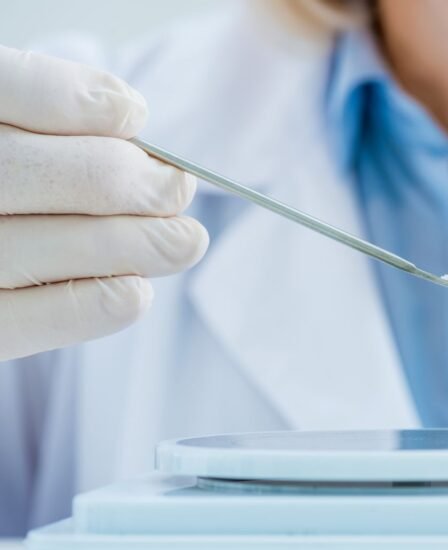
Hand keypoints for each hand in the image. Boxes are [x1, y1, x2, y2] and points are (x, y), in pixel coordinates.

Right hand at [0, 45, 206, 360]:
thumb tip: (125, 114)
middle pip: (28, 172)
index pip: (0, 89)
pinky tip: (137, 290)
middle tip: (177, 187)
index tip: (130, 112)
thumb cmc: (8, 184)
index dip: (66, 98)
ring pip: (52, 244)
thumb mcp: (12, 133)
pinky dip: (100, 302)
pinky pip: (38, 318)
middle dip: (124, 179)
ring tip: (185, 241)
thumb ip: (48, 116)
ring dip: (139, 242)